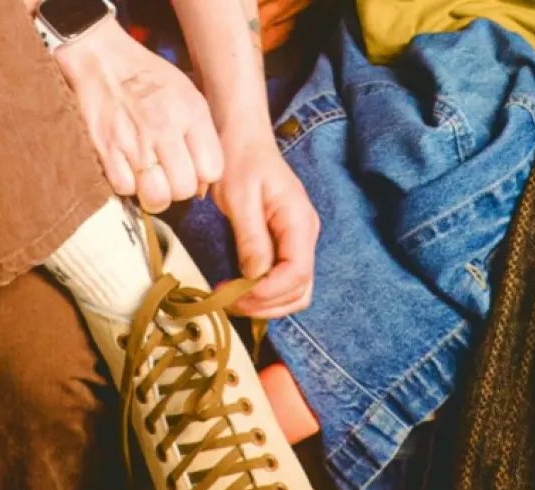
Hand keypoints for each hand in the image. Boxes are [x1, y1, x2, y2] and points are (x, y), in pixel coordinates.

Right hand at [52, 21, 223, 213]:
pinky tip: (127, 169)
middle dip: (178, 189)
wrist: (101, 62)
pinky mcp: (106, 150)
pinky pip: (125, 189)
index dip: (202, 176)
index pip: (212, 169)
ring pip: (156, 197)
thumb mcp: (187, 95)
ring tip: (148, 178)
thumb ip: (201, 135)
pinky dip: (126, 185)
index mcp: (190, 112)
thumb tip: (203, 183)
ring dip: (153, 194)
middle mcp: (165, 128)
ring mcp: (134, 142)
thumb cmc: (147, 79)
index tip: (192, 169)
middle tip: (168, 176)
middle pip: (184, 189)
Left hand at [212, 133, 318, 318]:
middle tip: (229, 303)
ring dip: (266, 305)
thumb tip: (254, 274)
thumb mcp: (239, 197)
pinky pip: (284, 281)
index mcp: (299, 221)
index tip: (237, 295)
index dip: (268, 292)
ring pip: (295, 291)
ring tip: (232, 300)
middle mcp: (305, 235)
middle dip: (266, 304)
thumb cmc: (239, 161)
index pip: (297, 273)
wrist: (242, 140)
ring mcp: (297, 242)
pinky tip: (240, 291)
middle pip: (299, 289)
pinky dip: (265, 295)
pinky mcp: (284, 245)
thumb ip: (251, 237)